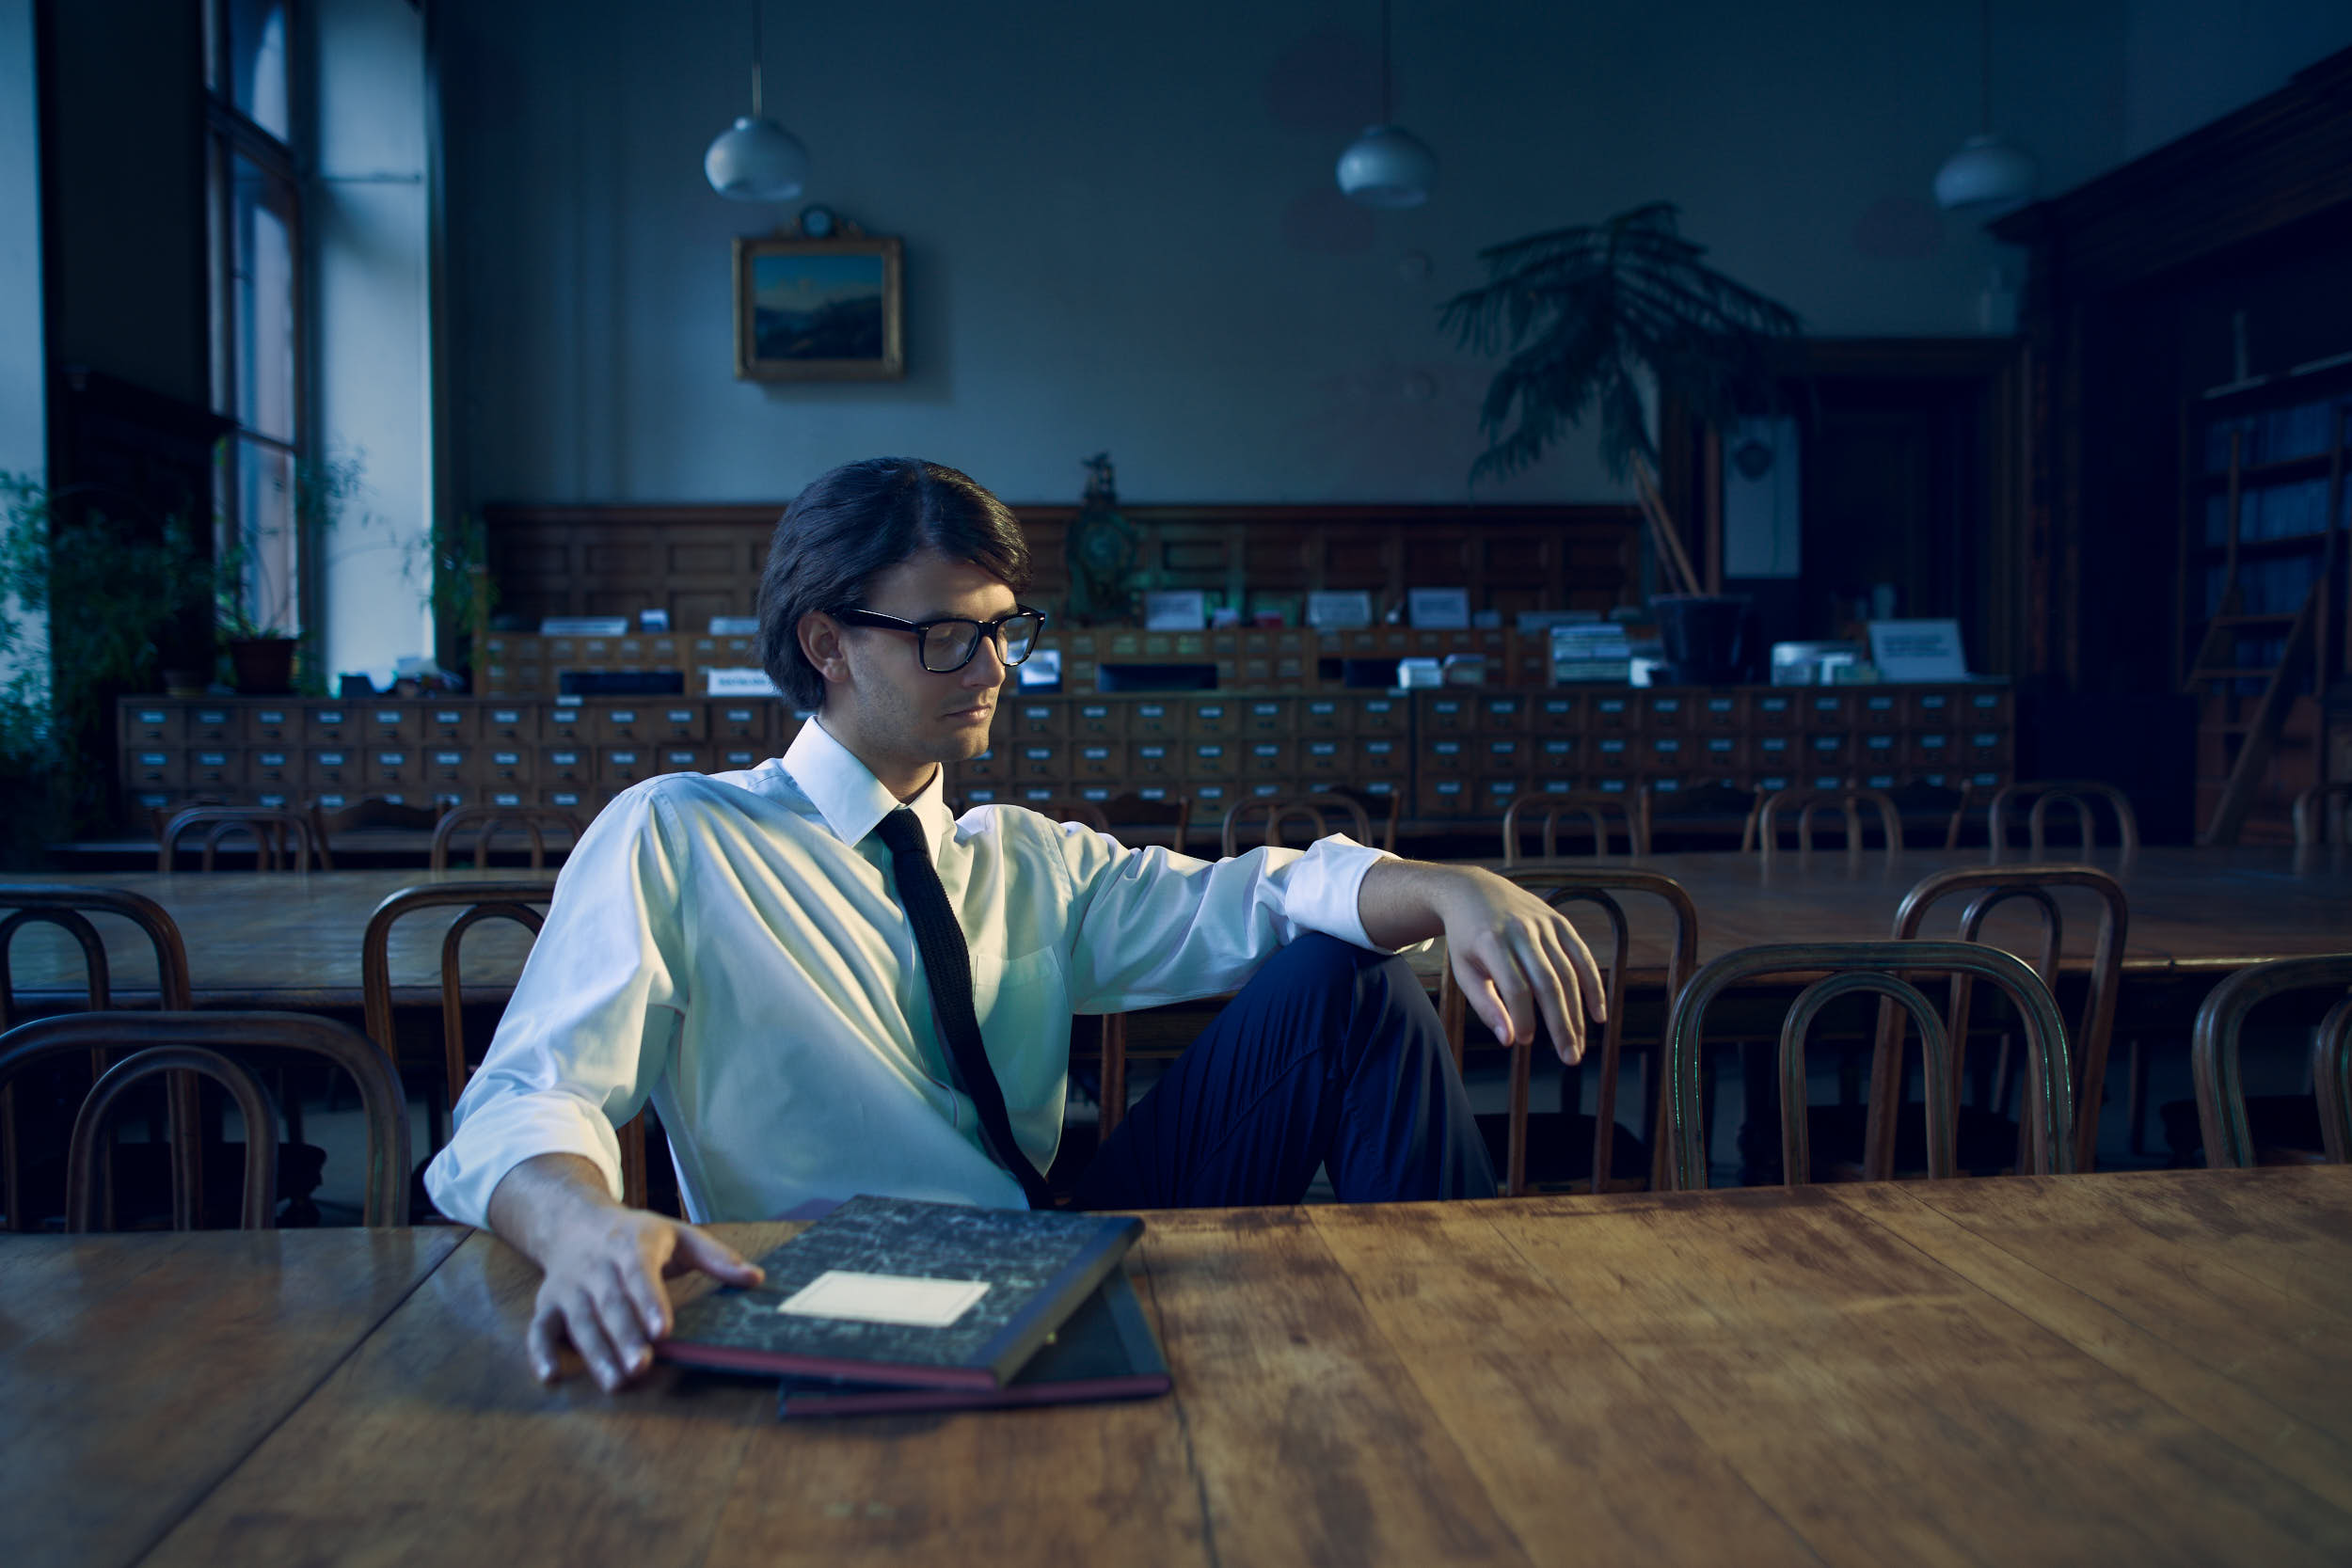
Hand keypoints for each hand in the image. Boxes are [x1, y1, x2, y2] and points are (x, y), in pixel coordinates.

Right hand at [524, 1203, 763, 1391]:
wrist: (575, 1221)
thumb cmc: (638, 1235)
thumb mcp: (678, 1235)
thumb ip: (716, 1257)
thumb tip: (756, 1278)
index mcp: (631, 1245)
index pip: (639, 1273)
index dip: (650, 1301)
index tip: (664, 1330)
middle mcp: (596, 1266)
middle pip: (610, 1304)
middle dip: (625, 1336)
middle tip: (642, 1366)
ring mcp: (569, 1287)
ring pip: (579, 1321)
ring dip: (595, 1353)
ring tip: (616, 1382)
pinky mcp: (549, 1304)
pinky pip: (539, 1329)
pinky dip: (540, 1352)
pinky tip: (551, 1376)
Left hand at [1433, 868, 1606, 1063]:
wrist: (1474, 891)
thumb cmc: (1468, 939)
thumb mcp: (1465, 970)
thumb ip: (1485, 1005)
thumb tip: (1509, 1039)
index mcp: (1492, 942)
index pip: (1515, 986)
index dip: (1523, 1016)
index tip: (1523, 1042)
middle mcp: (1521, 931)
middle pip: (1548, 983)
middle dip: (1561, 1024)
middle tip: (1569, 1057)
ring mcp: (1544, 925)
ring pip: (1569, 974)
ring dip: (1578, 1013)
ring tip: (1578, 1044)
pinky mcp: (1560, 922)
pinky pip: (1582, 957)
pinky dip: (1594, 986)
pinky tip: (1599, 1014)